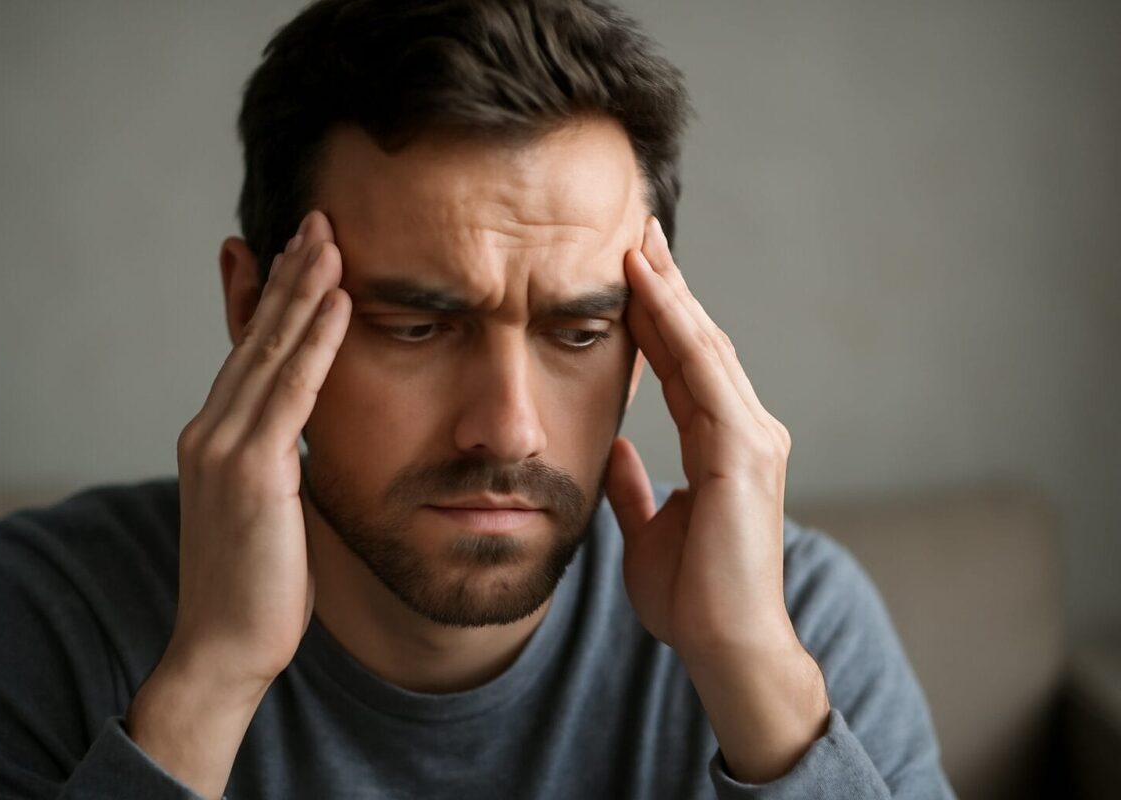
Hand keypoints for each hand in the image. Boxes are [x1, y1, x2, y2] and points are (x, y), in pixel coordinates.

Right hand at [127, 211, 349, 797]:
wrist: (224, 647)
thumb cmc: (256, 586)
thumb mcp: (269, 509)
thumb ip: (278, 462)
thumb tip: (305, 439)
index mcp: (215, 438)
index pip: (246, 351)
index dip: (269, 297)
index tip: (292, 251)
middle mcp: (210, 430)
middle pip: (257, 336)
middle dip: (288, 275)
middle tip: (316, 220)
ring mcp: (225, 447)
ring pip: (272, 350)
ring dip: (304, 288)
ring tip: (330, 236)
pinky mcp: (251, 469)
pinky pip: (293, 390)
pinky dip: (317, 340)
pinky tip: (339, 299)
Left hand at [605, 216, 826, 781]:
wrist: (724, 644)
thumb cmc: (693, 594)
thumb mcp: (649, 527)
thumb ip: (636, 484)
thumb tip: (615, 449)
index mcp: (723, 445)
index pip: (687, 365)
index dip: (659, 317)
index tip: (629, 271)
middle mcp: (745, 429)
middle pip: (700, 341)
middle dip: (668, 286)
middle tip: (637, 230)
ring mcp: (751, 437)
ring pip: (705, 345)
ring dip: (670, 291)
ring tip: (638, 241)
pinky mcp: (745, 452)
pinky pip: (704, 373)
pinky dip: (677, 326)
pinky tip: (648, 290)